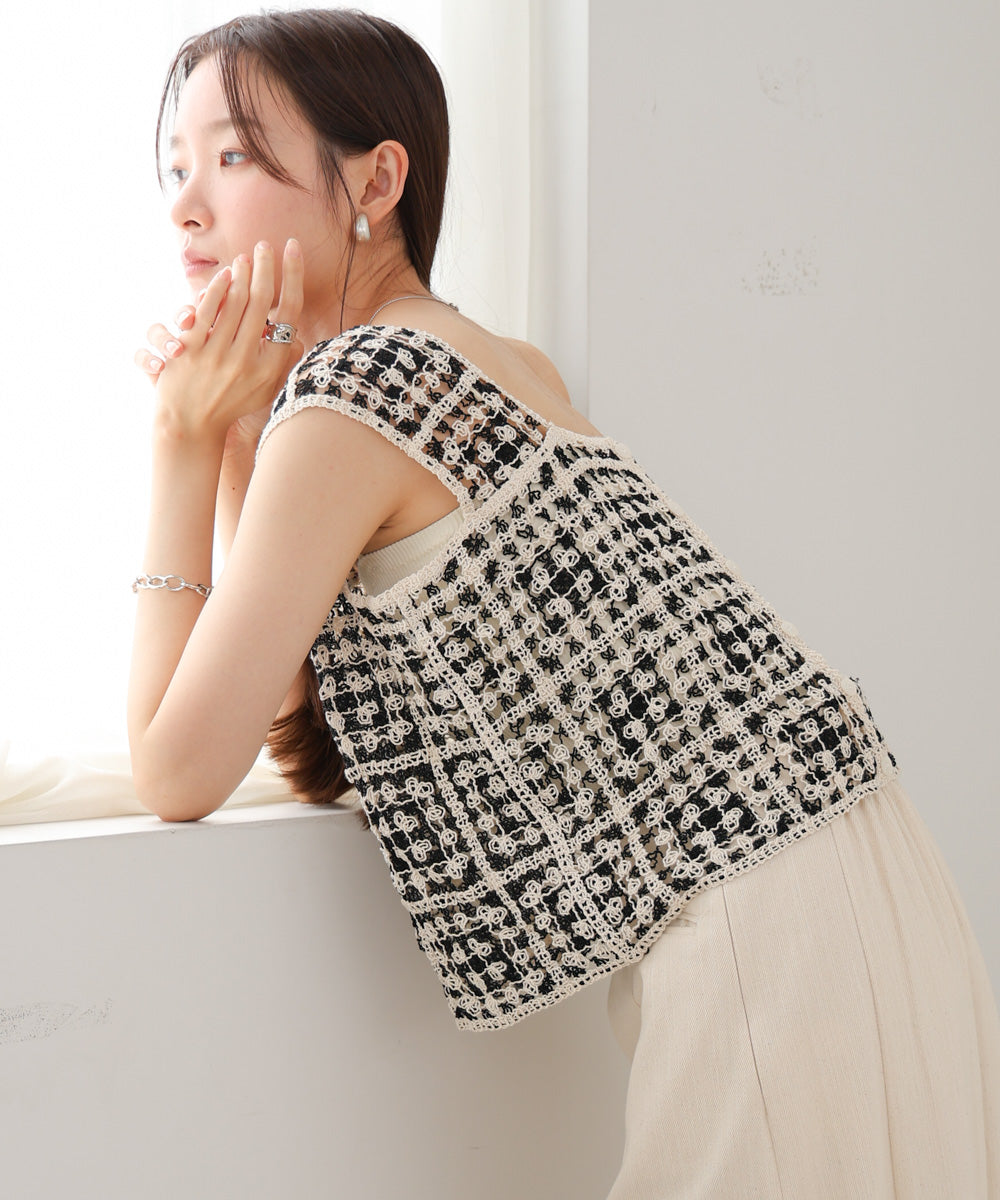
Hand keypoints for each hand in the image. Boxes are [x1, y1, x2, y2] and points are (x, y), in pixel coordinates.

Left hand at [137, 239, 303, 446]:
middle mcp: (248, 360)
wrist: (191, 425)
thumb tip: (295, 335)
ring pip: (235, 302)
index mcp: (271, 367)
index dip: (292, 278)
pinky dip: (217, 290)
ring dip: (242, 273)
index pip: (289, 314)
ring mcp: (219, 356)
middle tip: (266, 245)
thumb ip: (282, 362)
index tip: (292, 252)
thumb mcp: (266, 388)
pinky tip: (223, 276)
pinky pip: (208, 311)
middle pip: (262, 302)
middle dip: (266, 268)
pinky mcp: (193, 351)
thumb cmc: (232, 404)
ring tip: (246, 257)